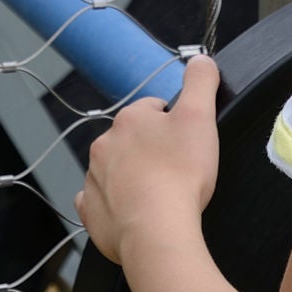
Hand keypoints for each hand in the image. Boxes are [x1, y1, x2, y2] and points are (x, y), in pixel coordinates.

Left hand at [76, 56, 221, 265]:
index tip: (186, 144)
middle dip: (151, 150)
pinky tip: (133, 212)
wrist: (157, 231)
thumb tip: (200, 60)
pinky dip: (114, 204)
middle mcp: (104, 145)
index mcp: (129, 120)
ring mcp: (94, 179)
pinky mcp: (90, 211)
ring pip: (115, 169)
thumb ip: (201, 81)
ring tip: (159, 194)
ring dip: (133, 176)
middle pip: (132, 140)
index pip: (152, 109)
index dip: (173, 125)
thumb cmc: (180, 173)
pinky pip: (99, 202)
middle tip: (177, 170)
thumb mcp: (200, 117)